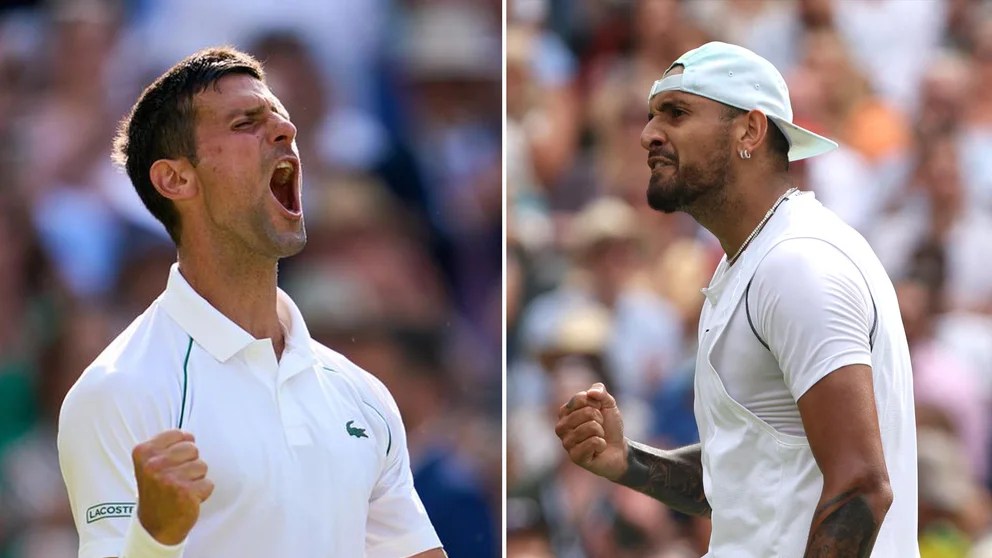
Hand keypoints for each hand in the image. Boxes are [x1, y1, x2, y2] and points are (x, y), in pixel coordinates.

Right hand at [131, 430, 213, 544]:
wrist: (154, 527)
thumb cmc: (156, 493)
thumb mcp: (149, 464)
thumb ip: (166, 447)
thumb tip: (190, 435)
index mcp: (144, 452)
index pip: (179, 434)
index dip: (181, 449)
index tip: (172, 463)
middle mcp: (154, 465)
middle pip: (193, 449)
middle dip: (190, 464)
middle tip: (176, 479)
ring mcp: (169, 479)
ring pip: (202, 466)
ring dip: (196, 479)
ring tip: (181, 490)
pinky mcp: (186, 492)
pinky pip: (208, 483)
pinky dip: (202, 492)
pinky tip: (187, 499)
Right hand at [555, 383, 627, 480]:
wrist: (617, 449)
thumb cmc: (608, 426)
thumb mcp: (608, 404)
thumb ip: (600, 391)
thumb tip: (591, 393)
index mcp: (565, 411)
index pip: (581, 398)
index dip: (596, 404)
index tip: (598, 412)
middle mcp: (561, 426)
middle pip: (587, 412)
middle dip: (600, 419)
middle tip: (599, 428)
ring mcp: (566, 442)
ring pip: (591, 427)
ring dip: (601, 433)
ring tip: (598, 438)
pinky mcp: (575, 456)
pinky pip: (593, 442)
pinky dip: (601, 444)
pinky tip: (598, 449)